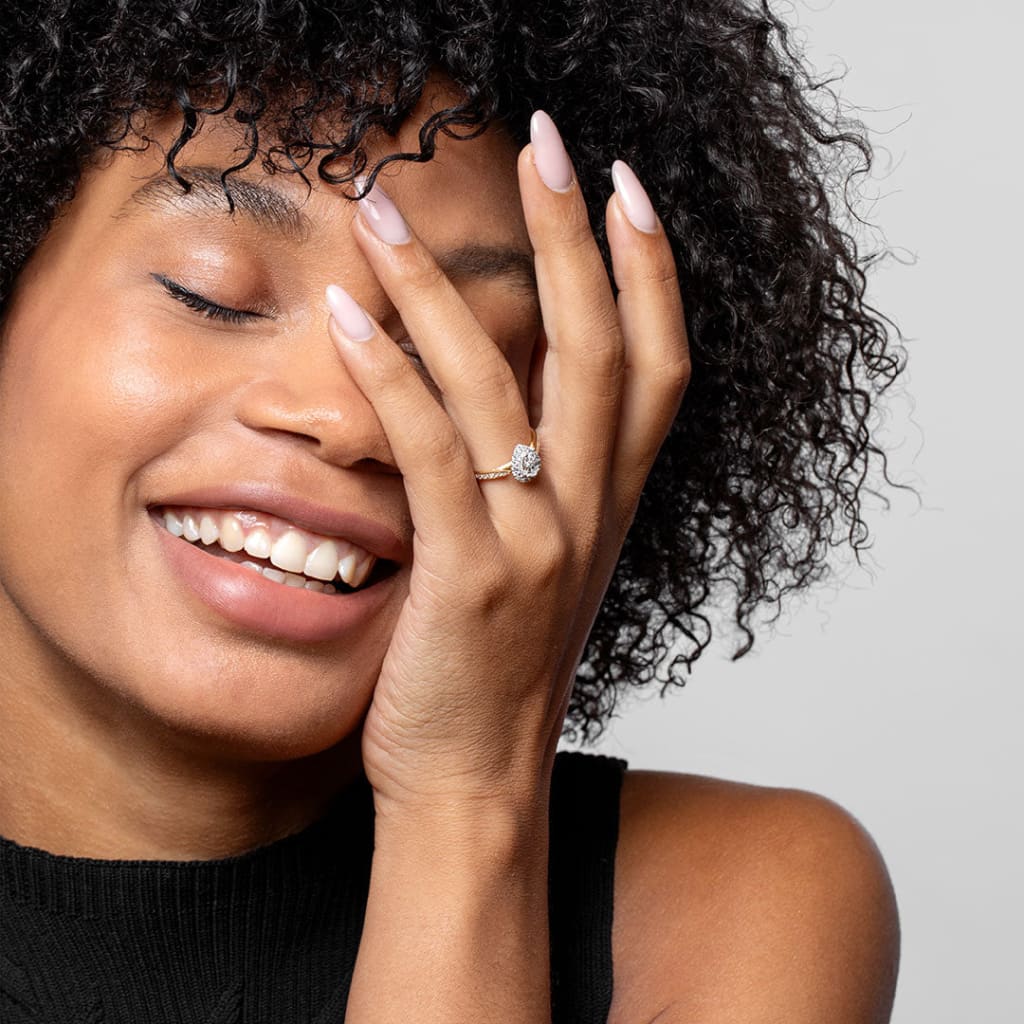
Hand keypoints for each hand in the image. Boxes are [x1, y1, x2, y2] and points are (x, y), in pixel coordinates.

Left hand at [326, 112, 689, 822]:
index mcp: (610, 508)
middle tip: (546, 142)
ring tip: (385, 207)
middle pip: (601, 348)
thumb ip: (540, 484)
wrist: (477, 786)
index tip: (627, 191)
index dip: (653, 274)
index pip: (659, 369)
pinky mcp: (470, 576)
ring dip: (443, 284)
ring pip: (505, 381)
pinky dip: (391, 372)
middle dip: (577, 236)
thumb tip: (501, 398)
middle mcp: (589, 515)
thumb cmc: (496, 675)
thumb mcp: (541, 569)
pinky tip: (350, 309)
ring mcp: (536, 544)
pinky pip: (432, 449)